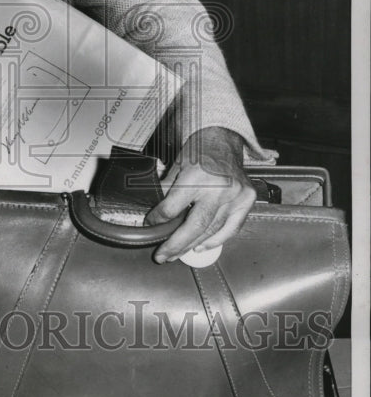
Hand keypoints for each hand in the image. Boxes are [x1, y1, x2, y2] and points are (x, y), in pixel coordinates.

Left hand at [145, 127, 256, 262]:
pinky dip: (216, 240)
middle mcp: (218, 188)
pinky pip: (231, 228)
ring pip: (212, 230)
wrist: (223, 139)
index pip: (173, 207)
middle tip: (162, 256)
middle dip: (176, 244)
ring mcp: (235, 196)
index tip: (150, 224)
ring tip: (177, 254)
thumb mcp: (176, 166)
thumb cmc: (198, 151)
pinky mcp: (246, 201)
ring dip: (193, 245)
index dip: (159, 219)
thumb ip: (167, 190)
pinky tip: (201, 247)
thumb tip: (154, 214)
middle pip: (195, 226)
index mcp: (196, 177)